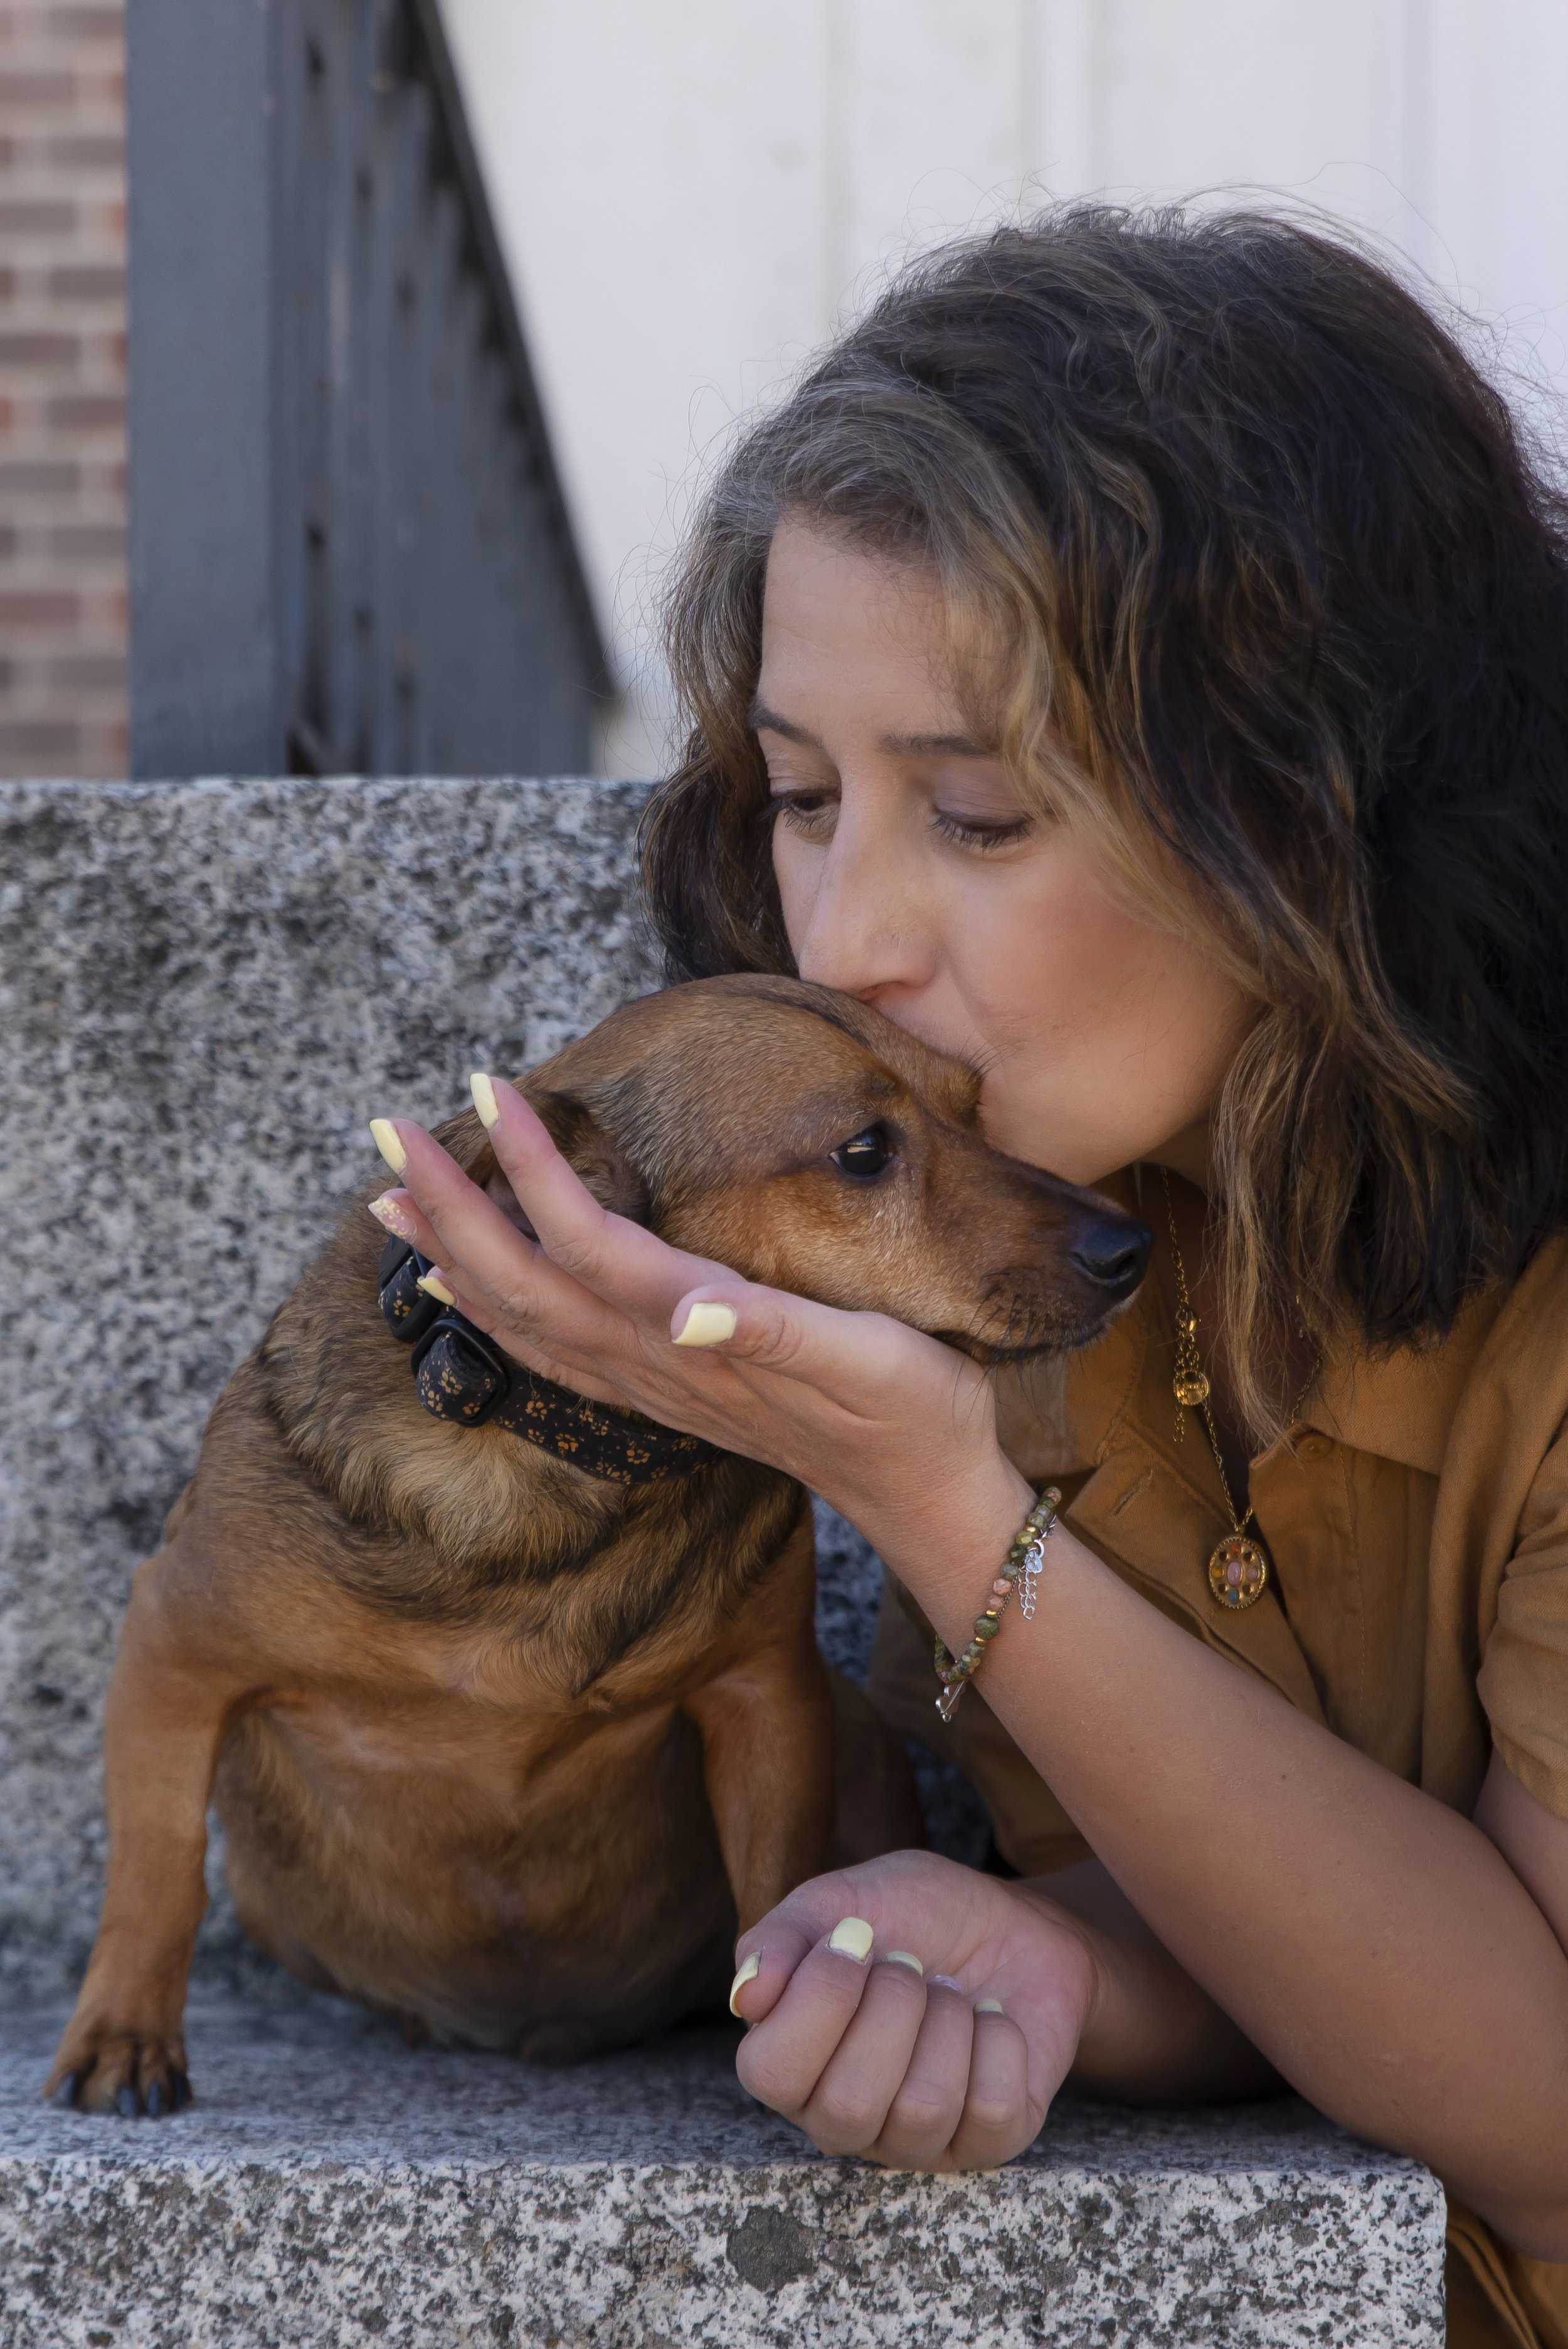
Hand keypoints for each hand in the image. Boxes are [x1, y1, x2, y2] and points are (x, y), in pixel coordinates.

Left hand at [366, 1078, 1032, 1562]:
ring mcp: (648, 1384)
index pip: (585, 1236)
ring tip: (386, 1201)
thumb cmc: (910, 1412)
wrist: (925, 1495)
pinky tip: (457, 1291)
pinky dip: (488, 1313)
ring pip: (519, 1317)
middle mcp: (652, 1361)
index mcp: (694, 1331)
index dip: (529, 1164)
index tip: (487, 1089)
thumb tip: (691, 1308)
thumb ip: (773, 1332)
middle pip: (521, 1277)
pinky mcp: (661, 1394)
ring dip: (448, 1254)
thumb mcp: (869, 1359)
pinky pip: (546, 1351)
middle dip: (447, 1203)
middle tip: (387, 1127)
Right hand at [728, 1850, 1096, 2169]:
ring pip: (924, 2109)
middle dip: (893, 2007)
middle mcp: (841, 2117)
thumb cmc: (914, 1914)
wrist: (1011, 1920)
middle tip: (911, 1966)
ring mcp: (914, 2140)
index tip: (855, 1936)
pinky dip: (1000, 2042)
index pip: (770, 2073)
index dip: (818, 1999)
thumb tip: (747, 1996)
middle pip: (849, 2103)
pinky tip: (991, 2020)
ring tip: (951, 1992)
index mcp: (791, 2062)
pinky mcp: (986, 2144)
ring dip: (948, 2021)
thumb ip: (783, 1938)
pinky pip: (991, 2111)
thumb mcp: (843, 1900)